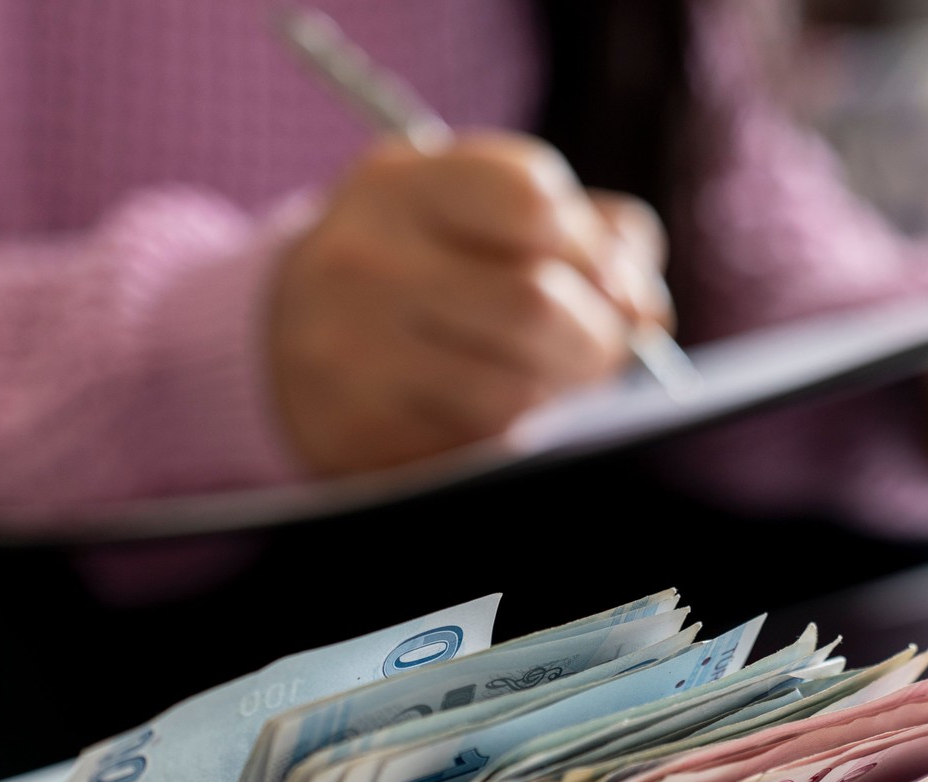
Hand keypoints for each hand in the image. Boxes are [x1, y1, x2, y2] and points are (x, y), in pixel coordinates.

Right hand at [267, 130, 670, 476]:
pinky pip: (480, 450)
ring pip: (515, 393)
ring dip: (559, 398)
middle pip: (534, 304)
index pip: (533, 204)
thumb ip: (586, 235)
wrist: (281, 337)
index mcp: (401, 185)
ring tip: (550, 384)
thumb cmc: (420, 266)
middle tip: (604, 352)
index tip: (612, 281)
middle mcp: (363, 261)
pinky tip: (496, 415)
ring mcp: (350, 355)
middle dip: (598, 340)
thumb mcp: (479, 213)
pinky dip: (512, 439)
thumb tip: (647, 309)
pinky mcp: (358, 437)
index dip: (596, 252)